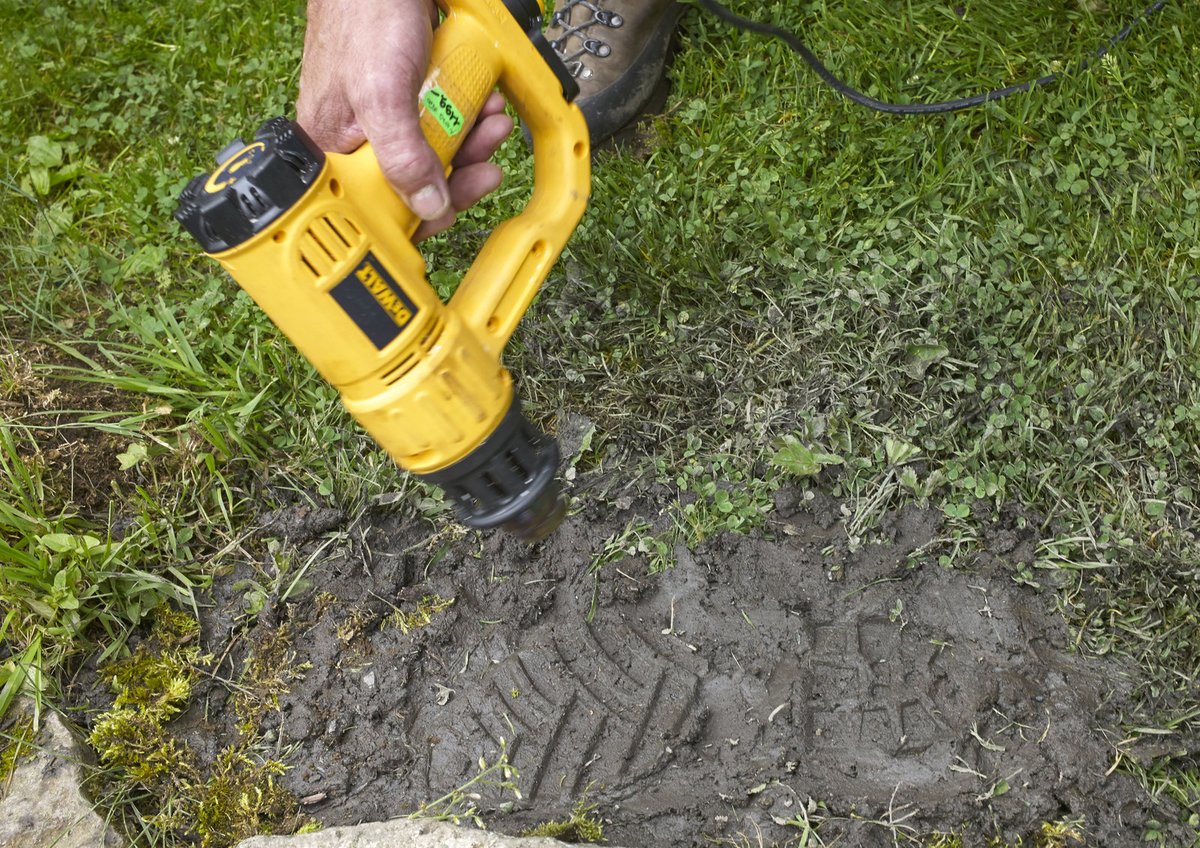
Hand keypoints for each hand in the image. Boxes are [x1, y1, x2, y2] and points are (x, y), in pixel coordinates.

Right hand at [297, 0, 513, 239]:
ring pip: (435, 153)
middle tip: (483, 168)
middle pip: (412, 184)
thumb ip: (402, 155)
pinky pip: (444, 123)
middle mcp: (357, 140)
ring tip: (491, 124)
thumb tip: (426, 206)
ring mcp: (385, 119)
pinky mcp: (409, 99)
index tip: (448, 210)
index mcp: (333, 149)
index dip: (415, 216)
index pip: (374, 209)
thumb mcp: (382, 93)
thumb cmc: (365, 15)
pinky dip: (469, 118)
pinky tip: (483, 105)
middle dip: (456, 173)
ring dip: (472, 143)